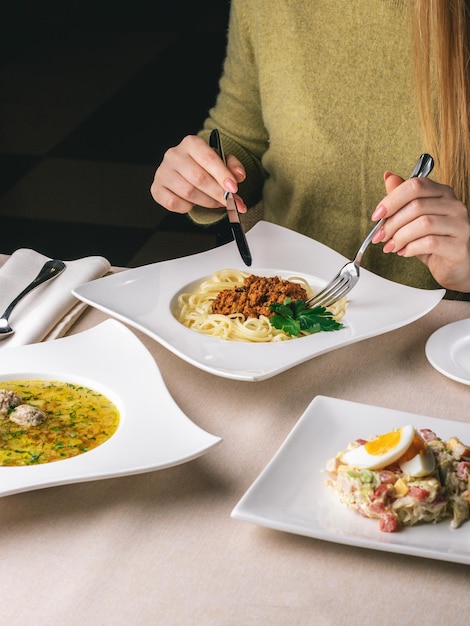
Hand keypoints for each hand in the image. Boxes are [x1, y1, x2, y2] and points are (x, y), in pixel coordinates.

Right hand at [150, 134, 246, 213]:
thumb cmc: (203, 166)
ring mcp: (163, 172)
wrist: (185, 172)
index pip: (208, 158)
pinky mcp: (157, 188)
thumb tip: (238, 175)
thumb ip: (233, 167)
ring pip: (188, 192)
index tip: (233, 188)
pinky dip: (187, 207)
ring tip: (216, 203)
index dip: (222, 175)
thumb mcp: (221, 161)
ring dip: (206, 202)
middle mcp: (174, 155)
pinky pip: (173, 203)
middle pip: (199, 178)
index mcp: (191, 143)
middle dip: (217, 193)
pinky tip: (193, 204)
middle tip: (230, 202)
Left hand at [371, 171, 469, 291]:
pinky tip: (404, 252)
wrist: (452, 266)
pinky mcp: (458, 246)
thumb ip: (402, 198)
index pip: (415, 185)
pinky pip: (430, 243)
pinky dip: (411, 248)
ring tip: (391, 246)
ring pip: (423, 224)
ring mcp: (459, 225)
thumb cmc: (433, 241)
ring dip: (400, 237)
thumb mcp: (413, 218)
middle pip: (416, 206)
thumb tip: (389, 176)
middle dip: (391, 223)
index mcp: (442, 193)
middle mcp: (454, 205)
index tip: (377, 215)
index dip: (392, 199)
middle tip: (380, 236)